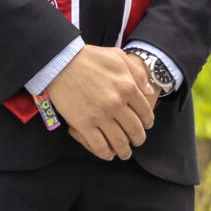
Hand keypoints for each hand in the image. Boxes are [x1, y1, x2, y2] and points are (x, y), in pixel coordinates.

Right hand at [44, 45, 153, 159]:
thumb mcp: (118, 57)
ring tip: (125, 153)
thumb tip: (149, 90)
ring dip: (125, 151)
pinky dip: (106, 153)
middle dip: (138, 138)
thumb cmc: (89, 57)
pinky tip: (108, 154)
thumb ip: (137, 72)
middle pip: (134, 130)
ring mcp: (100, 116)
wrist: (61, 62)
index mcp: (127, 87)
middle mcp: (116, 104)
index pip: (145, 112)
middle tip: (137, 141)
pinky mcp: (83, 124)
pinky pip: (99, 146)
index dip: (148, 122)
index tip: (146, 125)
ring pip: (119, 142)